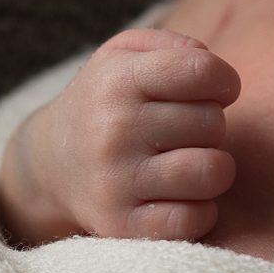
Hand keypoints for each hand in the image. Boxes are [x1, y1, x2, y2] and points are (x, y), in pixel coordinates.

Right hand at [0, 28, 240, 243]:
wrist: (50, 162)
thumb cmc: (107, 100)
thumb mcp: (126, 53)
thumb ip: (178, 47)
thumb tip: (219, 77)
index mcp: (118, 80)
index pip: (203, 72)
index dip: (223, 81)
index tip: (214, 91)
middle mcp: (115, 129)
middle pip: (214, 122)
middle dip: (210, 125)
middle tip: (183, 130)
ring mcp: (117, 182)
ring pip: (212, 172)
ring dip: (212, 168)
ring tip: (189, 161)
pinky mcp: (122, 225)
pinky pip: (195, 220)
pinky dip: (201, 210)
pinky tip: (181, 196)